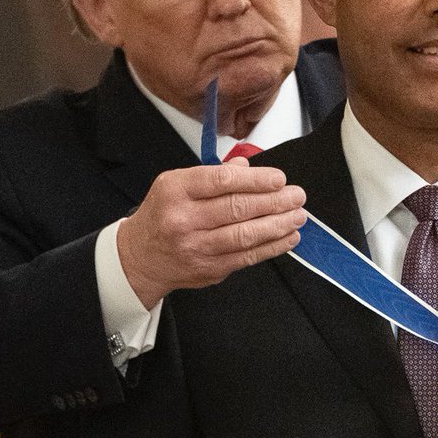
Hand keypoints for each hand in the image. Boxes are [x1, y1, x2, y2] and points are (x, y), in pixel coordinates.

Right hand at [116, 158, 306, 307]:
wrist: (140, 257)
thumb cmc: (163, 215)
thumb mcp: (175, 184)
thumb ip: (212, 174)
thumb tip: (246, 168)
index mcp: (176, 191)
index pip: (222, 181)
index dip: (256, 180)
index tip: (279, 179)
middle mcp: (184, 219)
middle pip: (237, 208)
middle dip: (275, 201)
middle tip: (297, 196)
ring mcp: (197, 247)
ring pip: (245, 235)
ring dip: (278, 225)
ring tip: (298, 215)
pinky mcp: (209, 269)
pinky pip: (247, 257)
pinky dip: (272, 247)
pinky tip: (288, 237)